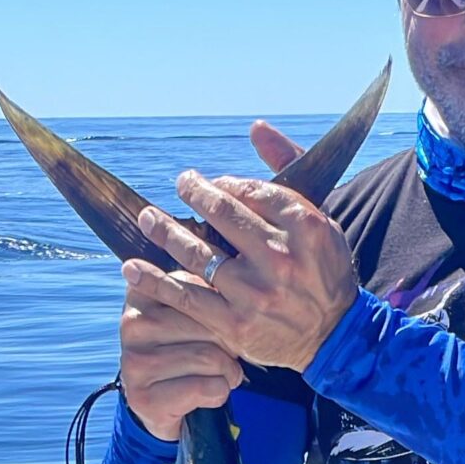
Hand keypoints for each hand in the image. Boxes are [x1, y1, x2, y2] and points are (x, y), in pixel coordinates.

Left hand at [117, 123, 306, 440]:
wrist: (332, 336)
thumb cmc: (322, 270)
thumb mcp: (321, 218)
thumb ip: (289, 169)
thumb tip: (256, 127)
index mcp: (306, 227)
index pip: (252, 191)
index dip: (224, 184)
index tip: (210, 184)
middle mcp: (280, 258)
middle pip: (222, 214)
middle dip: (193, 193)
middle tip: (180, 184)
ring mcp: (255, 293)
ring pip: (198, 253)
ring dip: (165, 230)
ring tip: (147, 217)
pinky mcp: (234, 324)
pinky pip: (186, 296)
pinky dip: (155, 280)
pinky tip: (132, 267)